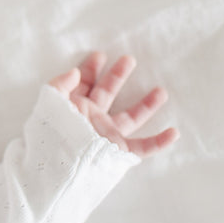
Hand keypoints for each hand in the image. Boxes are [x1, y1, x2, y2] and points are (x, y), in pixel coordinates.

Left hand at [49, 51, 178, 157]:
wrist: (54, 167)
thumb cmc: (50, 135)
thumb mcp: (50, 104)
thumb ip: (60, 85)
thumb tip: (75, 71)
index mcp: (75, 106)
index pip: (85, 83)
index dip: (91, 68)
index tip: (99, 55)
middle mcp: (92, 119)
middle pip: (108, 93)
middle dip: (118, 75)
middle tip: (129, 59)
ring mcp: (107, 134)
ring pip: (131, 117)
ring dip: (146, 104)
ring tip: (161, 90)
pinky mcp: (117, 152)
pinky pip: (142, 147)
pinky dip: (159, 141)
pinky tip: (174, 132)